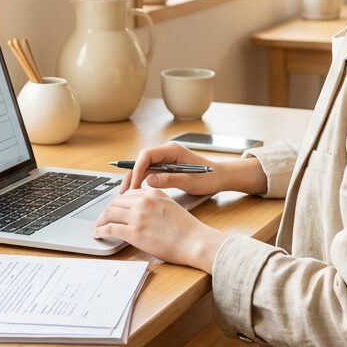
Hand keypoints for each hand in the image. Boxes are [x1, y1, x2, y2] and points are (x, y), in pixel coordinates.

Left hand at [92, 188, 226, 269]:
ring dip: (100, 220)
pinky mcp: (134, 232)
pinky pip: (110, 228)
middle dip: (107, 210)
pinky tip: (98, 234)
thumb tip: (144, 212)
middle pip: (115, 202)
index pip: (128, 193)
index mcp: (153, 193)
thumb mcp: (171, 206)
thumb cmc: (188, 229)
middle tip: (103, 219)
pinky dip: (100, 231)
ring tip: (98, 227)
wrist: (195, 241)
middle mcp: (143, 201)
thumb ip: (155, 205)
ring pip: (109, 213)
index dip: (119, 202)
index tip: (115, 209)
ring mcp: (138, 216)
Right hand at [119, 142, 267, 196]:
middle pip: (142, 161)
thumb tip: (148, 180)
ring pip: (144, 167)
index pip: (147, 155)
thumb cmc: (209, 177)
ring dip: (135, 180)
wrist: (222, 177)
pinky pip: (150, 172)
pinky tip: (138, 194)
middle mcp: (167, 152)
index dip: (137, 169)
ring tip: (127, 196)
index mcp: (172, 150)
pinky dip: (143, 182)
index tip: (133, 186)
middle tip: (124, 193)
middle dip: (132, 176)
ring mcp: (166, 159)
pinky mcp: (167, 167)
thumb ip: (169, 179)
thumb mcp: (190, 181)